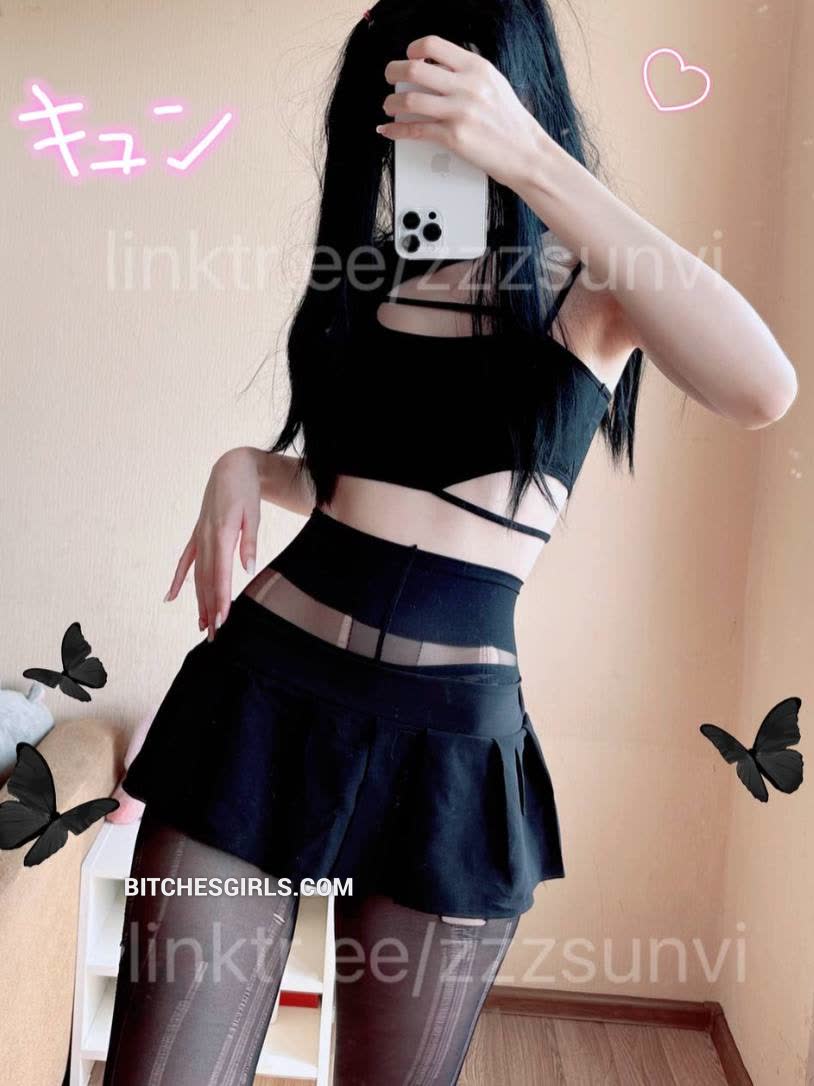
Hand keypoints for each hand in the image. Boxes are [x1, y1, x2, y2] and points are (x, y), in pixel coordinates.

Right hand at [164, 447, 261, 640]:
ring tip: (202, 627)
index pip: (220, 573)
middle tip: (214, 636)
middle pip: (207, 580)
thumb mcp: (253, 514)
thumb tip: (247, 570)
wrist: (231, 468)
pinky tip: (170, 598)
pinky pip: (185, 561)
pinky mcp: (197, 535)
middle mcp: (205, 538)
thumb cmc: (246, 491)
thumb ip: (249, 542)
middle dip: (210, 609)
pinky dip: (178, 580)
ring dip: (199, 602)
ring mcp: (198, 537)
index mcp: (221, 534)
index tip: (222, 620)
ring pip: (197, 576)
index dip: (220, 598)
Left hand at [378, 36, 546, 189]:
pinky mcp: (453, 137)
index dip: (413, 50)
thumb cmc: (510, 121)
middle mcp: (466, 86)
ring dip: (392, 103)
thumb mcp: (493, 84)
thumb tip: (437, 68)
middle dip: (394, 72)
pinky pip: (415, 130)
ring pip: (410, 100)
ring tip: (389, 106)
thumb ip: (467, 73)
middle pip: (415, 70)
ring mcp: (459, 112)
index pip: (433, 45)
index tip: (408, 57)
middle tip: (390, 78)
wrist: (525, 152)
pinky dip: (396, 130)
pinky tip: (388, 129)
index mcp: (476, 67)